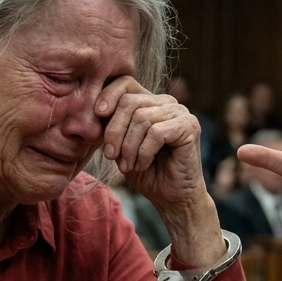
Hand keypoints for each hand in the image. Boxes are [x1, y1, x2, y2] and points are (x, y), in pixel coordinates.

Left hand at [97, 78, 223, 265]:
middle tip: (111, 156)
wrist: (171, 198)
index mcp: (150, 102)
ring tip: (128, 165)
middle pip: (130, 102)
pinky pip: (156, 132)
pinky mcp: (190, 126)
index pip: (125, 82)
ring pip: (141, 118)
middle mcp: (167, 102)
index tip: (97, 115)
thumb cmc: (146, 172)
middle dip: (114, 131)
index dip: (108, 95)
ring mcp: (181, 113)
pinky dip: (144, 152)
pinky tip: (143, 164)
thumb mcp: (120, 145)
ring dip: (128, 147)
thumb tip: (91, 109)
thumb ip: (111, 125)